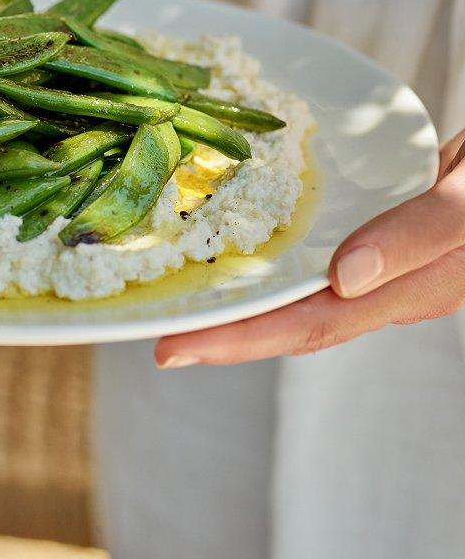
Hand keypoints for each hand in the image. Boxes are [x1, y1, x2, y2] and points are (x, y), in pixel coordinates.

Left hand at [155, 130, 464, 367]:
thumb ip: (423, 234)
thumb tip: (345, 279)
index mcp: (411, 290)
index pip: (309, 324)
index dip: (238, 340)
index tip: (174, 350)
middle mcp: (388, 290)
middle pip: (293, 322)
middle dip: (225, 335)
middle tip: (161, 341)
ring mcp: (382, 270)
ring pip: (300, 300)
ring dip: (242, 309)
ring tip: (185, 308)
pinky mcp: (377, 245)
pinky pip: (313, 268)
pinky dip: (270, 272)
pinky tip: (241, 263)